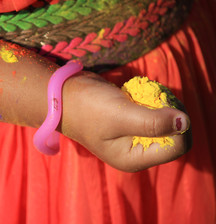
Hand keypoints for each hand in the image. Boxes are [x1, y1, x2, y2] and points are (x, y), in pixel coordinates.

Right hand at [61, 72, 191, 171]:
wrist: (64, 95)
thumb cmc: (88, 108)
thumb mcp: (121, 115)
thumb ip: (153, 122)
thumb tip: (185, 122)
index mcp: (134, 158)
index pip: (176, 147)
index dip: (177, 124)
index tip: (162, 101)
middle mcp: (137, 151)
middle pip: (175, 134)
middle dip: (169, 111)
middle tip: (154, 94)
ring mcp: (135, 136)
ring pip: (167, 120)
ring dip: (160, 103)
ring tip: (142, 93)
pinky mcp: (132, 121)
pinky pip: (155, 111)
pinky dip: (152, 99)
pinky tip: (137, 93)